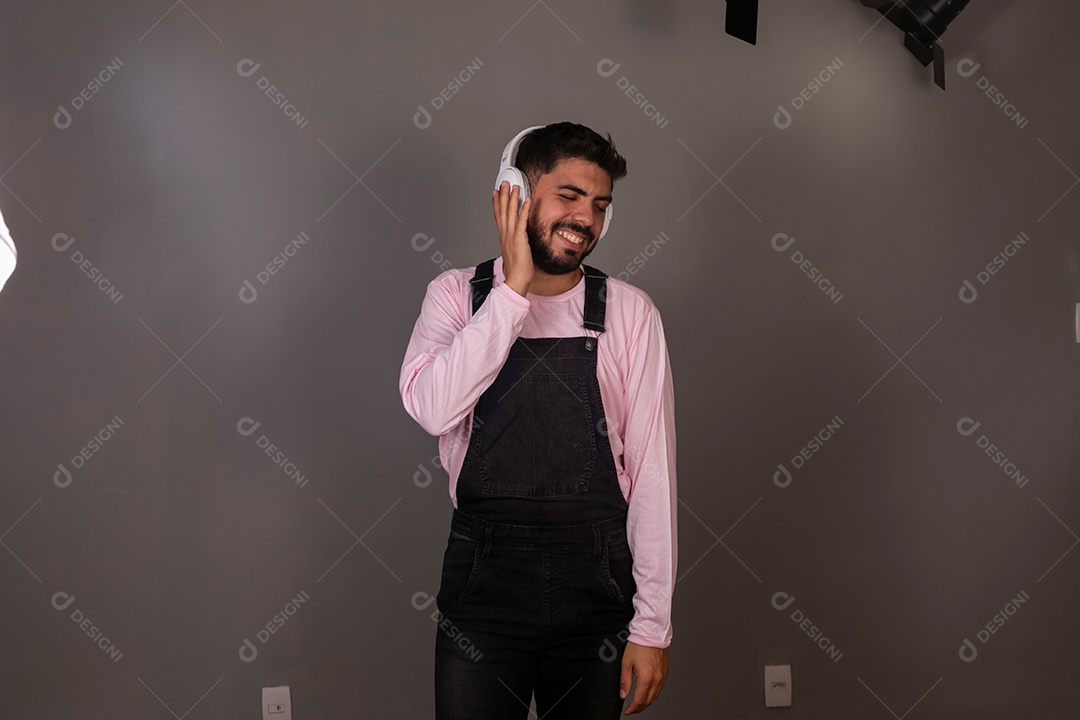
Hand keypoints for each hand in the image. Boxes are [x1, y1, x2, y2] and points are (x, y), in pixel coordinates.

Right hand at [492, 180, 532, 296]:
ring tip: (515, 187)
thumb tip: (516, 239)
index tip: (495, 192)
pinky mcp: (520, 238)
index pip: (498, 216)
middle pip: (502, 210)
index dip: (496, 203)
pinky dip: (524, 209)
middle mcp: (505, 234)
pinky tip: (527, 200)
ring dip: (512, 198)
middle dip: (503, 195)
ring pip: (511, 213)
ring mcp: (512, 235)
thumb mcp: (513, 252)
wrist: (516, 278)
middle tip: (503, 183)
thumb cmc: (517, 269)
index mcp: (503, 237)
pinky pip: (522, 220)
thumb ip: (513, 242)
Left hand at [620, 641, 668, 713]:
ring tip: (639, 704)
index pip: (639, 700)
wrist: (651, 632)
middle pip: (649, 701)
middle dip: (640, 708)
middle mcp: (657, 679)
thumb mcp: (626, 662)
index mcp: (646, 678)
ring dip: (647, 702)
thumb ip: (625, 681)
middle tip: (632, 710)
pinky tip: (648, 693)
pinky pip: (660, 688)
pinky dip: (654, 694)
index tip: (627, 711)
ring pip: (656, 696)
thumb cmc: (638, 644)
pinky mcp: (666, 671)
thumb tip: (623, 695)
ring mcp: (663, 675)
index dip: (632, 709)